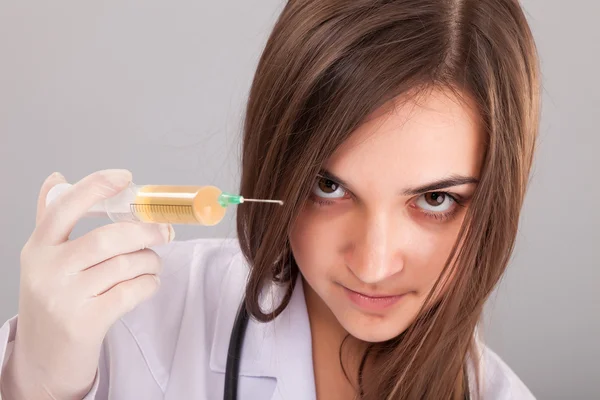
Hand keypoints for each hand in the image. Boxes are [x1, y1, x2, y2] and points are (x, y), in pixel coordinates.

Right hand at [1, 170, 173, 398]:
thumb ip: (52, 219)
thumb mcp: (44, 259)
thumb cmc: (53, 301)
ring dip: (151, 261)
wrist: (43, 359)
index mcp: (38, 248)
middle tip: (164, 232)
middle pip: (109, 238)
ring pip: (126, 264)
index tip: (125, 177)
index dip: (96, 187)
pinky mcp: (86, 322)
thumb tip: (57, 177)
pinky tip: (148, 283)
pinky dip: (149, 284)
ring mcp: (65, 298)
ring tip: (153, 264)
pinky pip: (132, 291)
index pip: (65, 207)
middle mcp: (47, 270)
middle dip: (146, 232)